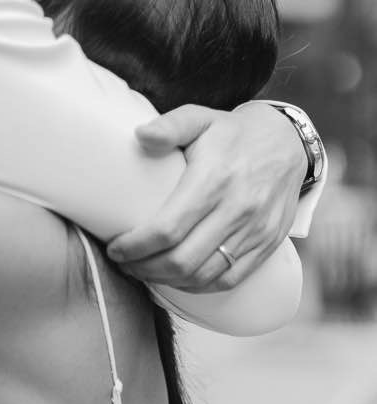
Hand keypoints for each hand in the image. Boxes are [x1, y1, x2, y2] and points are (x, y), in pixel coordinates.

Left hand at [107, 102, 305, 290]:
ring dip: (168, 281)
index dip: (136, 246)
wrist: (287, 143)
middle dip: (145, 268)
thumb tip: (140, 135)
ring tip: (144, 271)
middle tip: (124, 264)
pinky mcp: (267, 244)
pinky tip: (178, 278)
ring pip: (204, 275)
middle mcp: (237, 209)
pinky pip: (229, 279)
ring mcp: (255, 231)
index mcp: (214, 179)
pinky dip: (199, 286)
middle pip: (183, 260)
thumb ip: (170, 125)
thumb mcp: (200, 118)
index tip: (115, 248)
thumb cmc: (233, 133)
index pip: (168, 229)